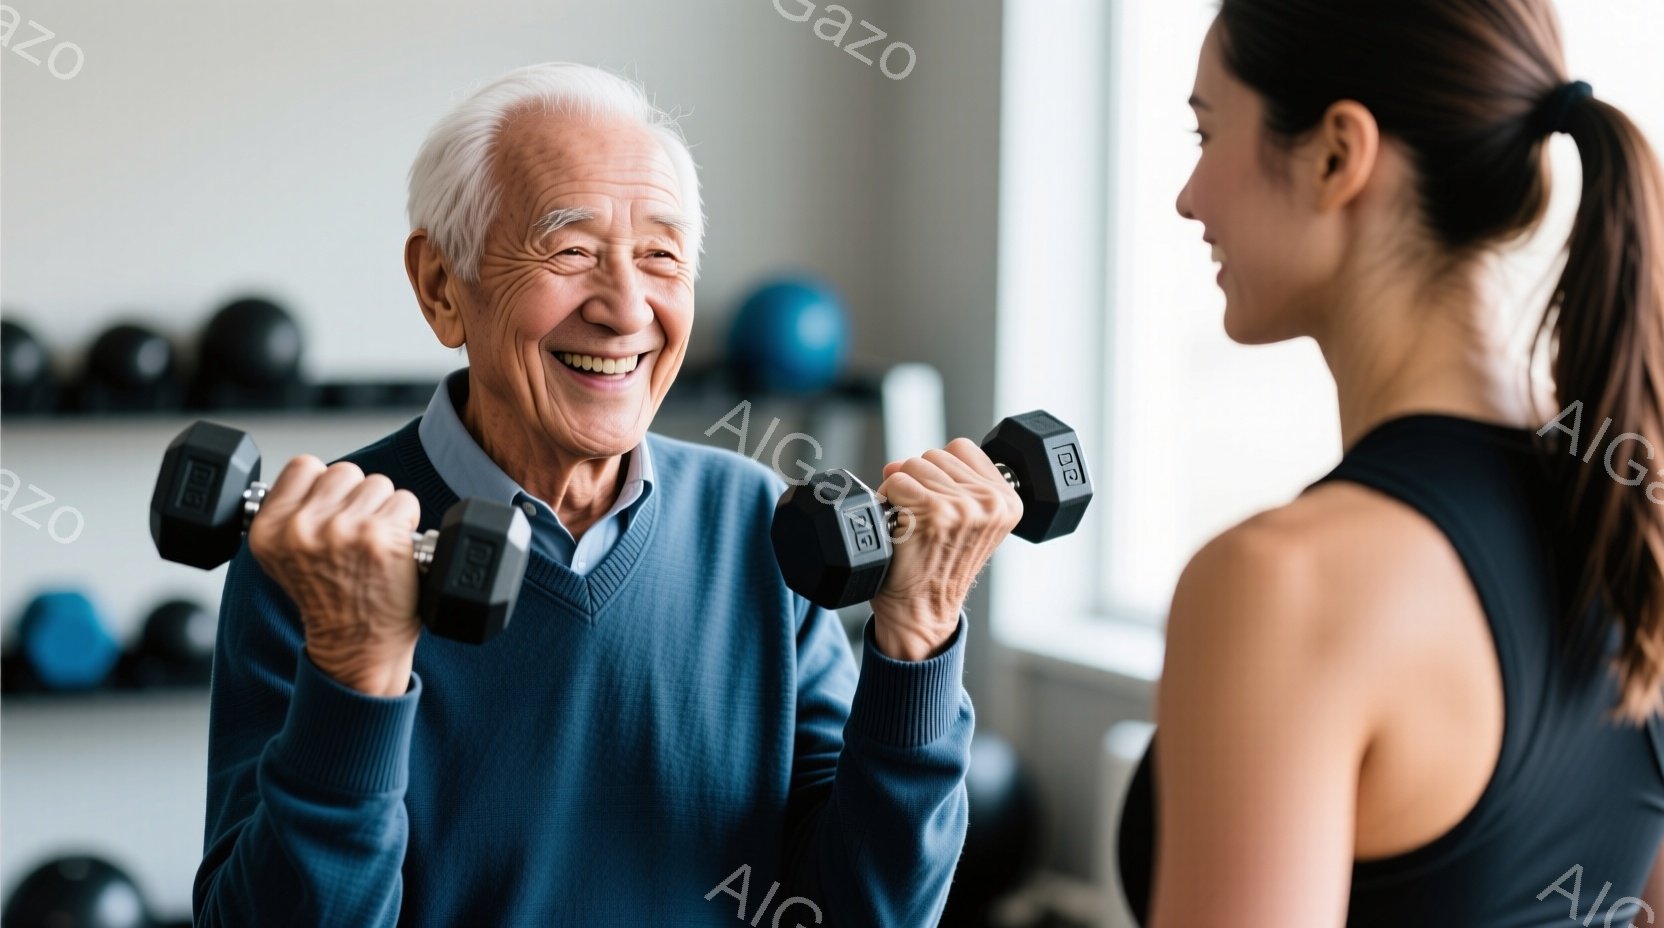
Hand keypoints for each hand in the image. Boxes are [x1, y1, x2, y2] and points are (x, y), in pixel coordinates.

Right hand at [247, 457, 423, 696]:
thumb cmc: (330, 602)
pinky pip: (406, 501)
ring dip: (384, 509)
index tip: (333, 510)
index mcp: (269, 529)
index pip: (303, 466)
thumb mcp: (285, 556)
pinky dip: (408, 521)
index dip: (325, 485)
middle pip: (345, 471)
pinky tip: (395, 548)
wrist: (354, 646)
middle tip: (357, 535)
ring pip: (378, 484)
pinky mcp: (381, 538)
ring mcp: (342, 531)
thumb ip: (293, 514)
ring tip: (374, 544)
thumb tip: (320, 477)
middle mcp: (301, 528)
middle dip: (357, 497)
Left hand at [869, 438, 1022, 660]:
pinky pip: (896, 481)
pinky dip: (887, 499)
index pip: (962, 448)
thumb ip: (950, 484)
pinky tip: (899, 525)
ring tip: (910, 523)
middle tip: (921, 519)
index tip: (938, 501)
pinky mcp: (935, 513)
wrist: (923, 611)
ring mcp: (964, 507)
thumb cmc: (938, 568)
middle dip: (918, 481)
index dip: (939, 471)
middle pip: (934, 454)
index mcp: (1008, 502)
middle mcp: (992, 503)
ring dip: (901, 491)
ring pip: (912, 465)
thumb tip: (898, 463)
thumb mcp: (968, 523)